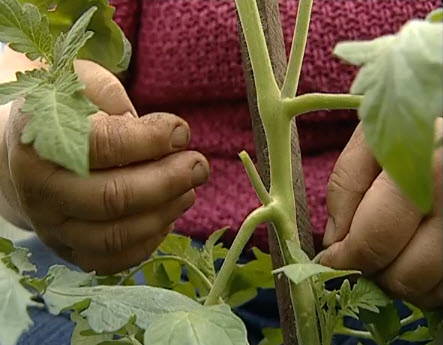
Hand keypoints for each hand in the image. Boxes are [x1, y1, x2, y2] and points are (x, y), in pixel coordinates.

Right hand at [0, 60, 208, 274]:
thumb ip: (113, 96)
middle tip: (199, 166)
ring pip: (116, 235)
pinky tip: (167, 216)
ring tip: (189, 189)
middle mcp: (40, 192)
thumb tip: (162, 136)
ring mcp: (53, 228)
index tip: (182, 133)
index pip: (102, 146)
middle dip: (168, 182)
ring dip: (165, 212)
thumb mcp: (78, 84)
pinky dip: (149, 241)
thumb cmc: (64, 116)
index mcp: (39, 142)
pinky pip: (113, 260)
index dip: (151, 139)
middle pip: (113, 198)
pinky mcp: (70, 251)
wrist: (32, 158)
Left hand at [321, 119, 441, 308]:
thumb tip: (336, 244)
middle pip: (405, 271)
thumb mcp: (372, 139)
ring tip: (392, 253)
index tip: (331, 261)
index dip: (347, 258)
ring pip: (430, 286)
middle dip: (373, 272)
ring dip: (402, 282)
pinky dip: (430, 284)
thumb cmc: (411, 123)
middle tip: (362, 258)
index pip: (375, 236)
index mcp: (425, 163)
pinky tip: (421, 256)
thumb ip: (346, 186)